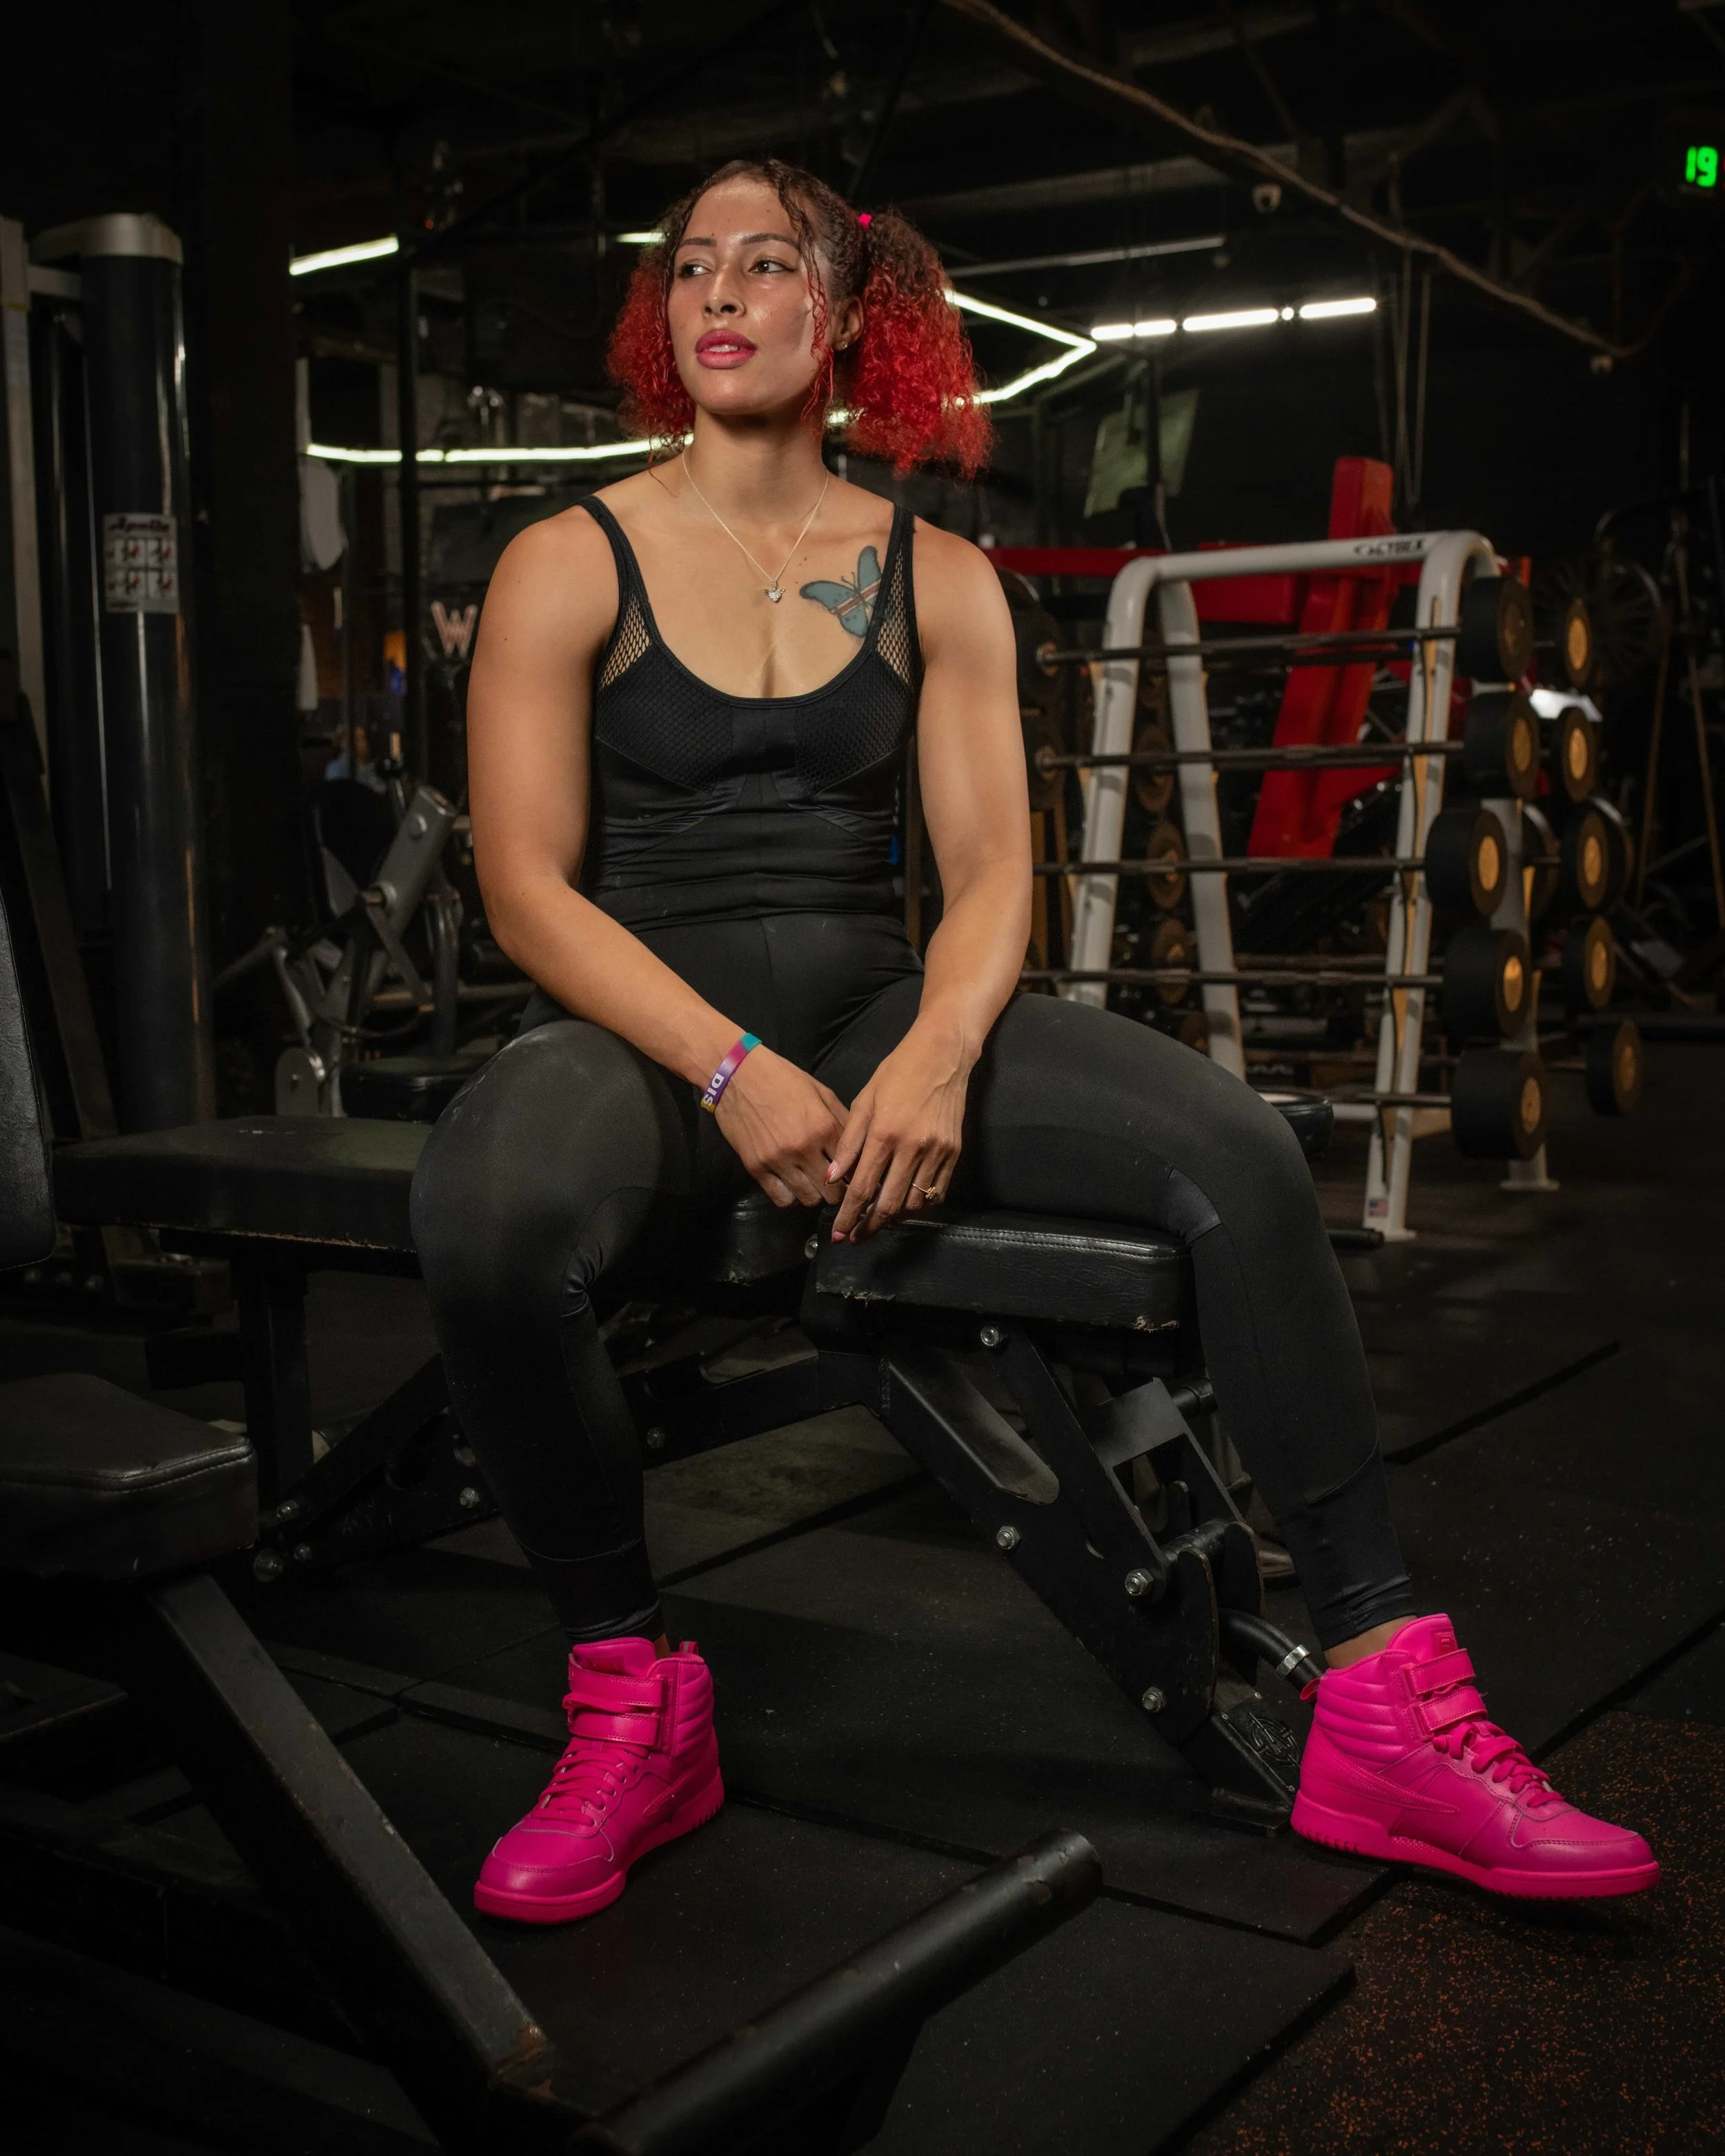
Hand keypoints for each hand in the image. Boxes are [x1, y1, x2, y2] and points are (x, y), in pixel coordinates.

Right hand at [714, 1044, 848, 1206]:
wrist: (737, 1075)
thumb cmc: (783, 1079)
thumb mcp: (821, 1092)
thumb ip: (842, 1121)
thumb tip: (861, 1147)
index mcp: (823, 1126)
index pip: (851, 1166)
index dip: (855, 1174)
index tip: (853, 1175)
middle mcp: (803, 1148)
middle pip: (832, 1192)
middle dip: (837, 1190)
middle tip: (835, 1184)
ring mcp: (778, 1160)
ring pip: (809, 1199)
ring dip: (815, 1195)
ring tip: (813, 1184)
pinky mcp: (756, 1168)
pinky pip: (781, 1199)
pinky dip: (791, 1196)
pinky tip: (792, 1184)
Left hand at [826, 1020, 969, 1241]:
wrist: (942, 1055)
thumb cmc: (897, 1073)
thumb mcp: (864, 1101)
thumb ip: (849, 1142)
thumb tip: (833, 1179)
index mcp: (884, 1134)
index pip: (863, 1188)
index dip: (849, 1216)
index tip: (838, 1234)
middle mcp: (912, 1148)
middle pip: (889, 1204)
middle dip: (869, 1227)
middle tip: (855, 1238)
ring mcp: (937, 1152)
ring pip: (914, 1203)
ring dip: (894, 1216)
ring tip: (878, 1218)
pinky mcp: (954, 1152)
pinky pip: (937, 1191)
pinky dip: (921, 1203)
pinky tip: (906, 1202)